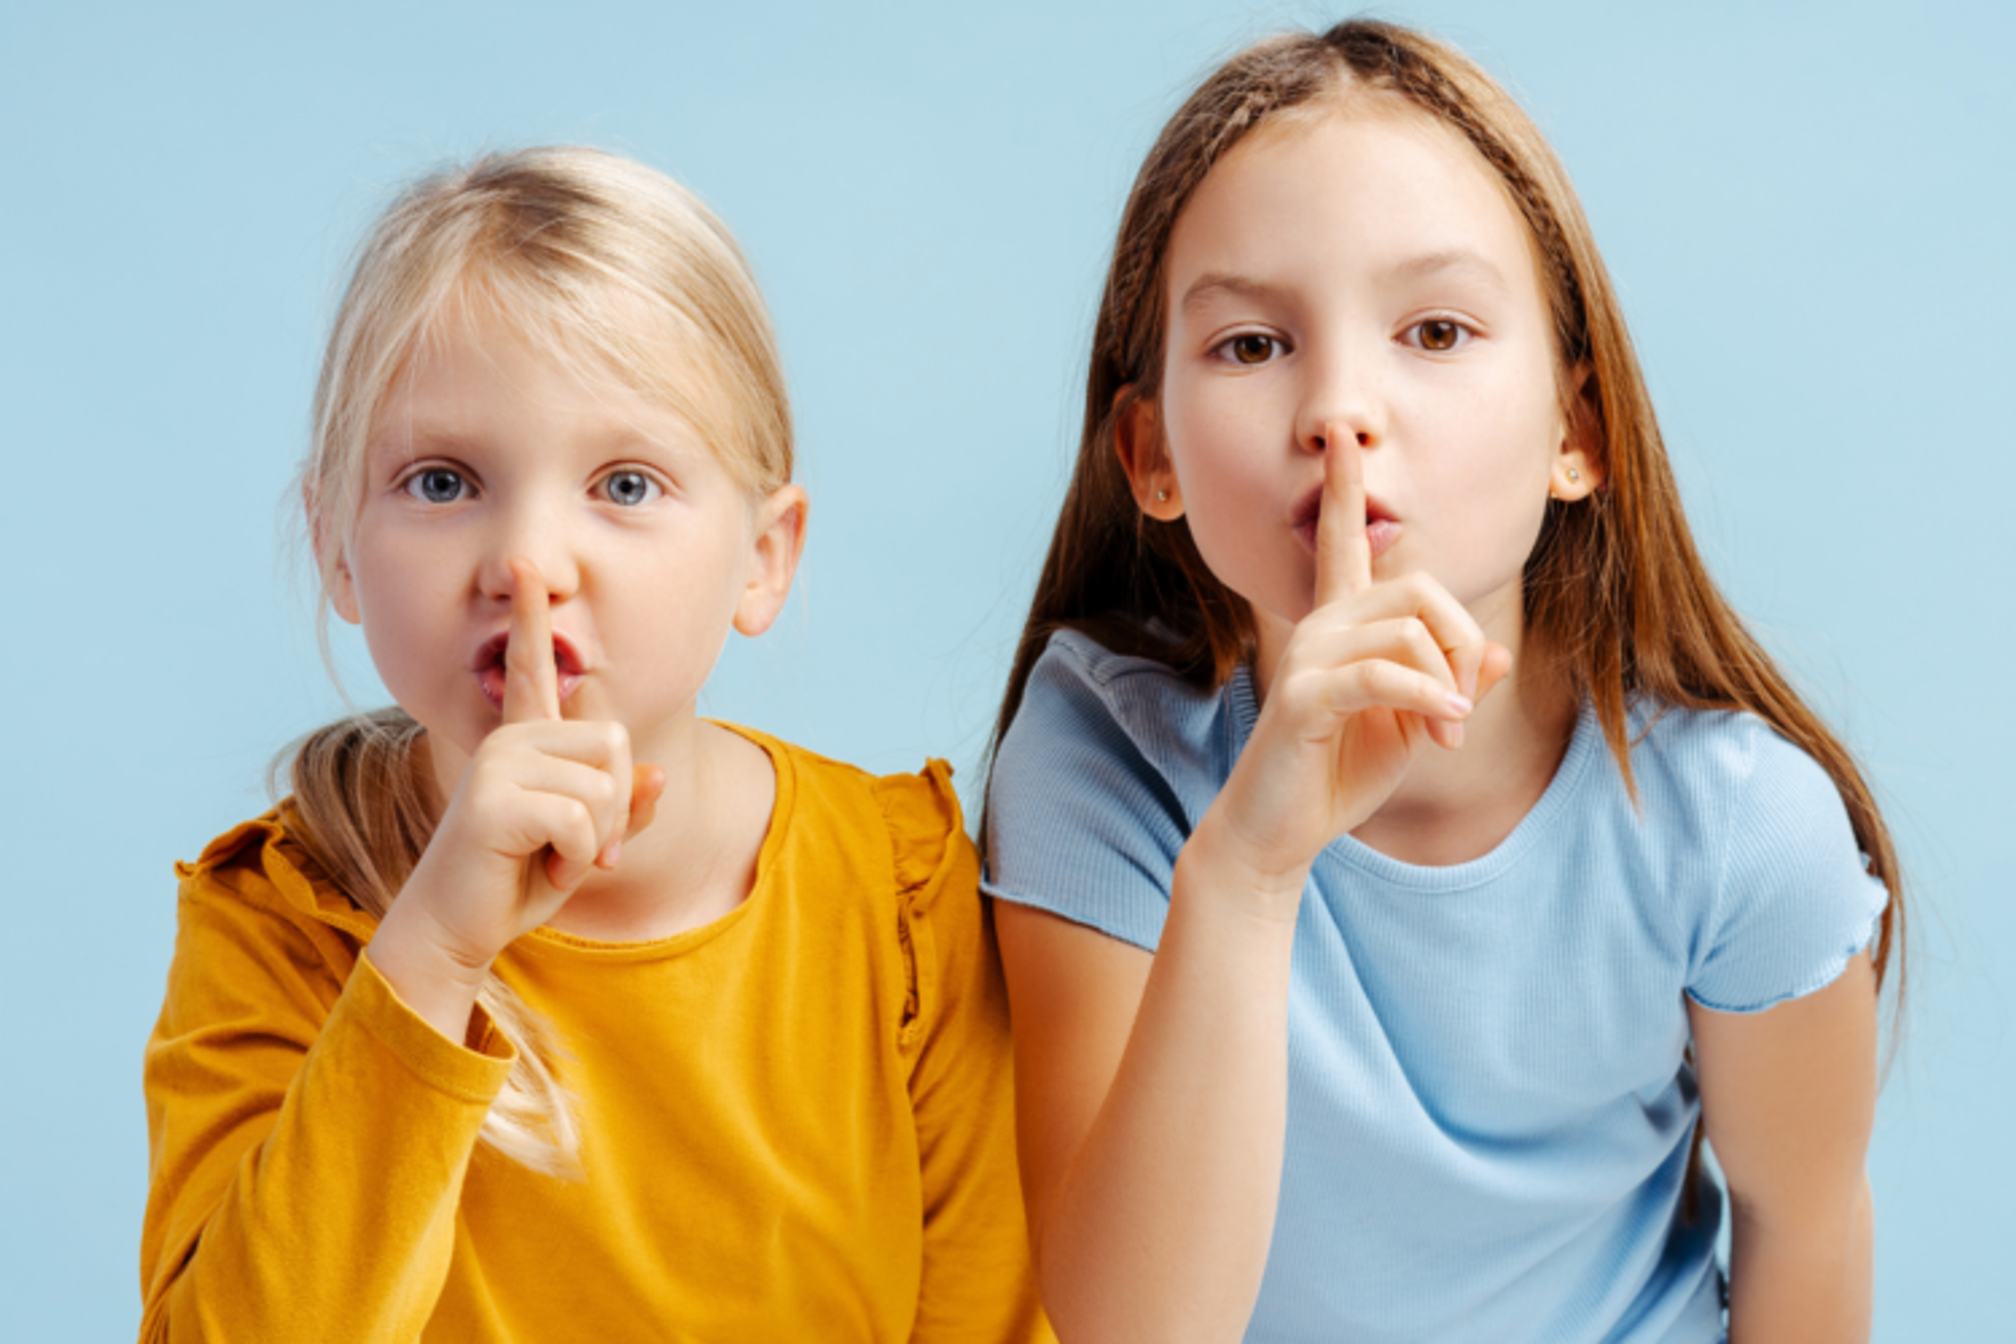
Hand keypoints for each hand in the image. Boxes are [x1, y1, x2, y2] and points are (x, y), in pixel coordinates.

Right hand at [368, 559, 664, 1031]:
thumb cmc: (516, 881)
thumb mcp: (584, 842)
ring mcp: (498, 764)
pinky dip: (575, 857)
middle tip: (576, 846)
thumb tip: (658, 774)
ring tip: (551, 857)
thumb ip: (623, 808)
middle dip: (615, 809)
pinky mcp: (494, 800)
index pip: (534, 668)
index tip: (525, 566)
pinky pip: (580, 820)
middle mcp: (510, 739)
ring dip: (594, 840)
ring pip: (604, 788)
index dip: (532, 618)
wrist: (456, 927)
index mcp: (527, 739)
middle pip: (616, 746)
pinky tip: (543, 868)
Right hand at [1197, 429, 1511, 906]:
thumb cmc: (1338, 777)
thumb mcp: (1412, 728)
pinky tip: (1445, 727)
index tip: (1341, 438)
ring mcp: (1308, 657)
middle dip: (1462, 644)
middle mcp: (1321, 627)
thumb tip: (1498, 652)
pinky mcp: (1304, 695)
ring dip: (1448, 687)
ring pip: (1409, 632)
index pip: (1343, 540)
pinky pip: (1384, 673)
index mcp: (1341, 625)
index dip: (1343, 488)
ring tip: (1447, 736)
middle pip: (1419, 590)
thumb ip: (1452, 685)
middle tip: (1462, 707)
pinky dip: (1427, 696)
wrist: (1279, 832)